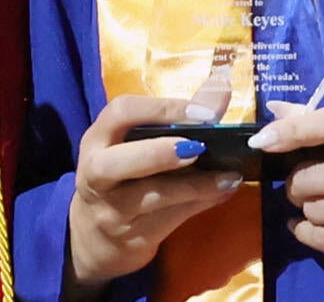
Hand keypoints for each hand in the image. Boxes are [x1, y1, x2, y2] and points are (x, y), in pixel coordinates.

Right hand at [67, 96, 243, 292]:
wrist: (98, 238)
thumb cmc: (124, 176)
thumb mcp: (136, 144)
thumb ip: (178, 115)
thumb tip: (221, 85)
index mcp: (97, 139)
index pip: (120, 113)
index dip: (161, 108)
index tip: (201, 113)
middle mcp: (96, 175)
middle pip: (116, 163)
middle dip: (159, 153)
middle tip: (199, 147)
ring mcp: (112, 210)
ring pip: (152, 196)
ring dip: (195, 184)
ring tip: (228, 175)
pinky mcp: (132, 237)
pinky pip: (170, 218)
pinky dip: (201, 203)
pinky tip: (223, 191)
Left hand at [254, 101, 323, 289]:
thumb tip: (275, 108)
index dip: (292, 129)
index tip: (263, 140)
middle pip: (309, 176)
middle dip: (299, 183)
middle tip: (311, 184)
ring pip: (311, 209)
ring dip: (308, 209)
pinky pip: (316, 237)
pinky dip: (306, 232)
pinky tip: (311, 227)